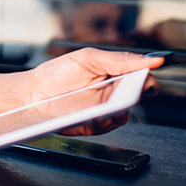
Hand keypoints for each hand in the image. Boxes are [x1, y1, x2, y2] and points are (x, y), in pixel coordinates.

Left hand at [27, 48, 161, 135]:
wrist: (33, 94)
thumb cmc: (57, 74)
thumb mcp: (87, 58)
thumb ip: (119, 59)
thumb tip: (151, 60)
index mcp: (114, 73)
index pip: (142, 78)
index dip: (146, 79)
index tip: (143, 79)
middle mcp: (112, 93)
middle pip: (136, 96)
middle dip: (132, 94)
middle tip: (124, 90)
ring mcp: (104, 111)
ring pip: (124, 113)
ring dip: (115, 108)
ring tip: (102, 101)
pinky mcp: (96, 126)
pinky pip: (108, 125)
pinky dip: (102, 120)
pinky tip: (90, 112)